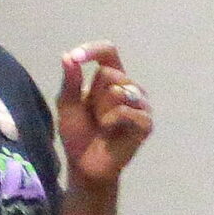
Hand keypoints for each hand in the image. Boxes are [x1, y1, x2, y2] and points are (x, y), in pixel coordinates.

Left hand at [56, 42, 152, 190]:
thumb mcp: (68, 105)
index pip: (108, 52)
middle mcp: (129, 87)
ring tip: (102, 124)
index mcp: (111, 78)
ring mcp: (140, 104)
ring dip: (101, 109)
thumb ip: (70, 81)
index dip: (93, 50)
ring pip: (117, 90)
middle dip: (93, 95)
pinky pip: (125, 110)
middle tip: (93, 115)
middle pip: (108, 73)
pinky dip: (111, 121)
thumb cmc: (78, 134)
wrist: (85, 165)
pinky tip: (109, 131)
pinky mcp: (146, 122)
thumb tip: (67, 55)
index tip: (76, 57)